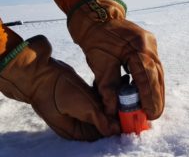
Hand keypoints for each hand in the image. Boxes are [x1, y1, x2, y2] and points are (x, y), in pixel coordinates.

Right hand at [0, 34, 119, 140]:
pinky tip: (118, 83)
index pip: (101, 134)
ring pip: (102, 107)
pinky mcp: (80, 94)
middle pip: (103, 121)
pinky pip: (98, 97)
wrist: (40, 72)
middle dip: (117, 112)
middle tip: (131, 101)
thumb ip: (101, 120)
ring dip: (114, 100)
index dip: (116, 127)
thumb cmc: (59, 92)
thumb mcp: (83, 109)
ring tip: (127, 88)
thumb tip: (115, 131)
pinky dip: (107, 92)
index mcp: (76, 131)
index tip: (131, 118)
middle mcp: (78, 122)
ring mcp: (79, 107)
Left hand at [68, 0, 164, 119]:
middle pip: (157, 76)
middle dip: (156, 98)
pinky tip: (149, 95)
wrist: (97, 18)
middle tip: (153, 116)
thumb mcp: (99, 64)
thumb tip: (113, 110)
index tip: (149, 114)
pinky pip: (154, 68)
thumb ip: (108, 87)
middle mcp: (149, 45)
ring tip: (153, 110)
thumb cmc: (96, 39)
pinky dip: (151, 83)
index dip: (150, 97)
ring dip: (156, 92)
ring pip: (158, 73)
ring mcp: (152, 45)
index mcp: (138, 46)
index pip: (147, 76)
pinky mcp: (150, 48)